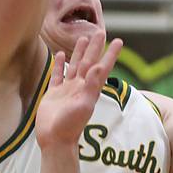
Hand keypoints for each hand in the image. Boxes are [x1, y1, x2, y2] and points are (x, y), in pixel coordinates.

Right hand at [36, 30, 121, 148]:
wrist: (55, 140)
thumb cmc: (71, 125)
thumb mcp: (84, 105)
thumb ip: (91, 86)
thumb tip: (98, 67)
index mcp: (90, 88)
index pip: (102, 67)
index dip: (110, 54)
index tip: (119, 41)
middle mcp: (80, 86)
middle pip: (89, 62)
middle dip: (95, 48)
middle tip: (101, 32)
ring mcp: (67, 89)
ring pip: (74, 66)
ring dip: (79, 53)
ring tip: (83, 38)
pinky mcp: (53, 93)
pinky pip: (57, 75)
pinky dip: (59, 65)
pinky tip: (60, 55)